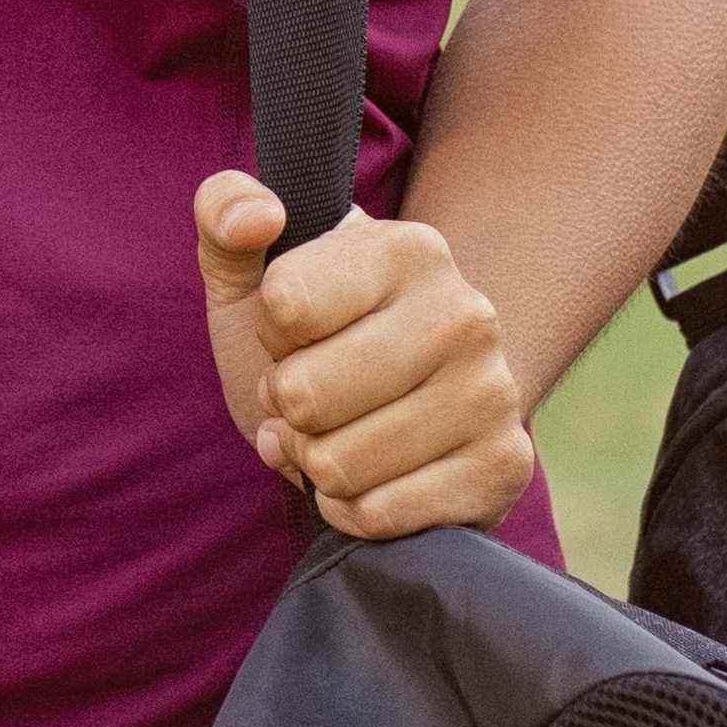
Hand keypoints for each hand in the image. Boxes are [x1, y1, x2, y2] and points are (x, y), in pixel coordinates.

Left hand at [196, 176, 541, 540]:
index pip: (283, 306)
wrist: (401, 405)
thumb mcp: (251, 271)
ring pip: (337, 465)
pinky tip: (369, 478)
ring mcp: (493, 393)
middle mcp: (466, 314)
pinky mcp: (503, 468)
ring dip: (315, 461)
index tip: (296, 333)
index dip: (271, 334)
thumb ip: (223, 211)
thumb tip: (256, 217)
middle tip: (312, 395)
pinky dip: (350, 510)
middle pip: (303, 394)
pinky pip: (375, 516)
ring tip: (339, 434)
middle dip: (286, 406)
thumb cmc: (315, 336)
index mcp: (409, 248)